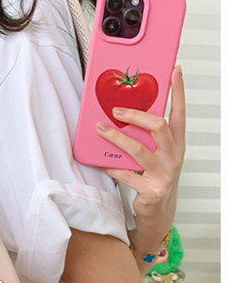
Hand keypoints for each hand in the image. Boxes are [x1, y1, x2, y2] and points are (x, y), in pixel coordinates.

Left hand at [97, 65, 184, 229]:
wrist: (158, 210)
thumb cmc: (154, 178)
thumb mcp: (157, 155)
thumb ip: (147, 138)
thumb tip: (124, 115)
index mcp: (177, 144)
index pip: (179, 113)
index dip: (178, 92)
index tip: (175, 72)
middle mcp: (174, 156)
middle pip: (158, 126)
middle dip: (136, 115)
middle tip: (117, 110)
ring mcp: (164, 173)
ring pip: (139, 150)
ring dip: (117, 138)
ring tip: (101, 129)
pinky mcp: (152, 190)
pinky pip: (126, 175)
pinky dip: (111, 167)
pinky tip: (101, 162)